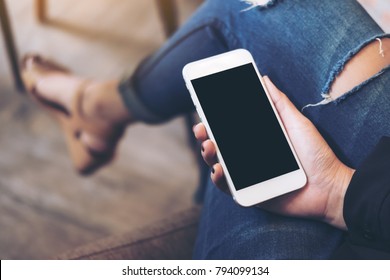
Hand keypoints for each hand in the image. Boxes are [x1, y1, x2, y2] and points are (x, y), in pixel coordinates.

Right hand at [193, 76, 354, 229]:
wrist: (330, 187)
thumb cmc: (316, 154)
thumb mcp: (296, 122)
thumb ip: (279, 103)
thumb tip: (264, 79)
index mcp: (257, 138)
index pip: (230, 127)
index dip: (215, 119)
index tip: (204, 107)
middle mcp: (248, 155)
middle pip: (219, 144)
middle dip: (205, 135)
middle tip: (201, 127)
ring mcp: (247, 175)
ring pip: (219, 164)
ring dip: (208, 154)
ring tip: (209, 145)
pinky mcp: (249, 193)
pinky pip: (228, 187)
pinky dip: (219, 179)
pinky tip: (219, 169)